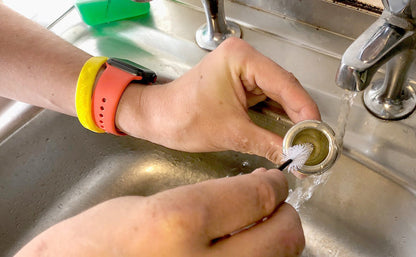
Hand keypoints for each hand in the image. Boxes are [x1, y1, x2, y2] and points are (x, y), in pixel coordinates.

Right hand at [16, 168, 304, 256]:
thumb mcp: (146, 206)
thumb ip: (202, 202)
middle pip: (283, 235)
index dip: (274, 184)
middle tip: (274, 204)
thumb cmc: (91, 242)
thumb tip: (244, 201)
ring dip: (276, 240)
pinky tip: (243, 250)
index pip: (257, 196)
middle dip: (285, 214)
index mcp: (179, 220)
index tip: (275, 181)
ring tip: (260, 228)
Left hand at [116, 38, 320, 163]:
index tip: (317, 133)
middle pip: (285, 88)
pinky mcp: (241, 85)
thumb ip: (269, 144)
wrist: (156, 119)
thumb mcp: (231, 133)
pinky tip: (288, 135)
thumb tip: (296, 157)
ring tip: (303, 143)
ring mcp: (243, 71)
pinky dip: (277, 119)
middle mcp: (244, 59)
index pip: (285, 83)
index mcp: (240, 59)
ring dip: (290, 120)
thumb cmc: (180, 117)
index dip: (305, 110)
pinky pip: (267, 101)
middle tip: (313, 143)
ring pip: (278, 96)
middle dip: (299, 118)